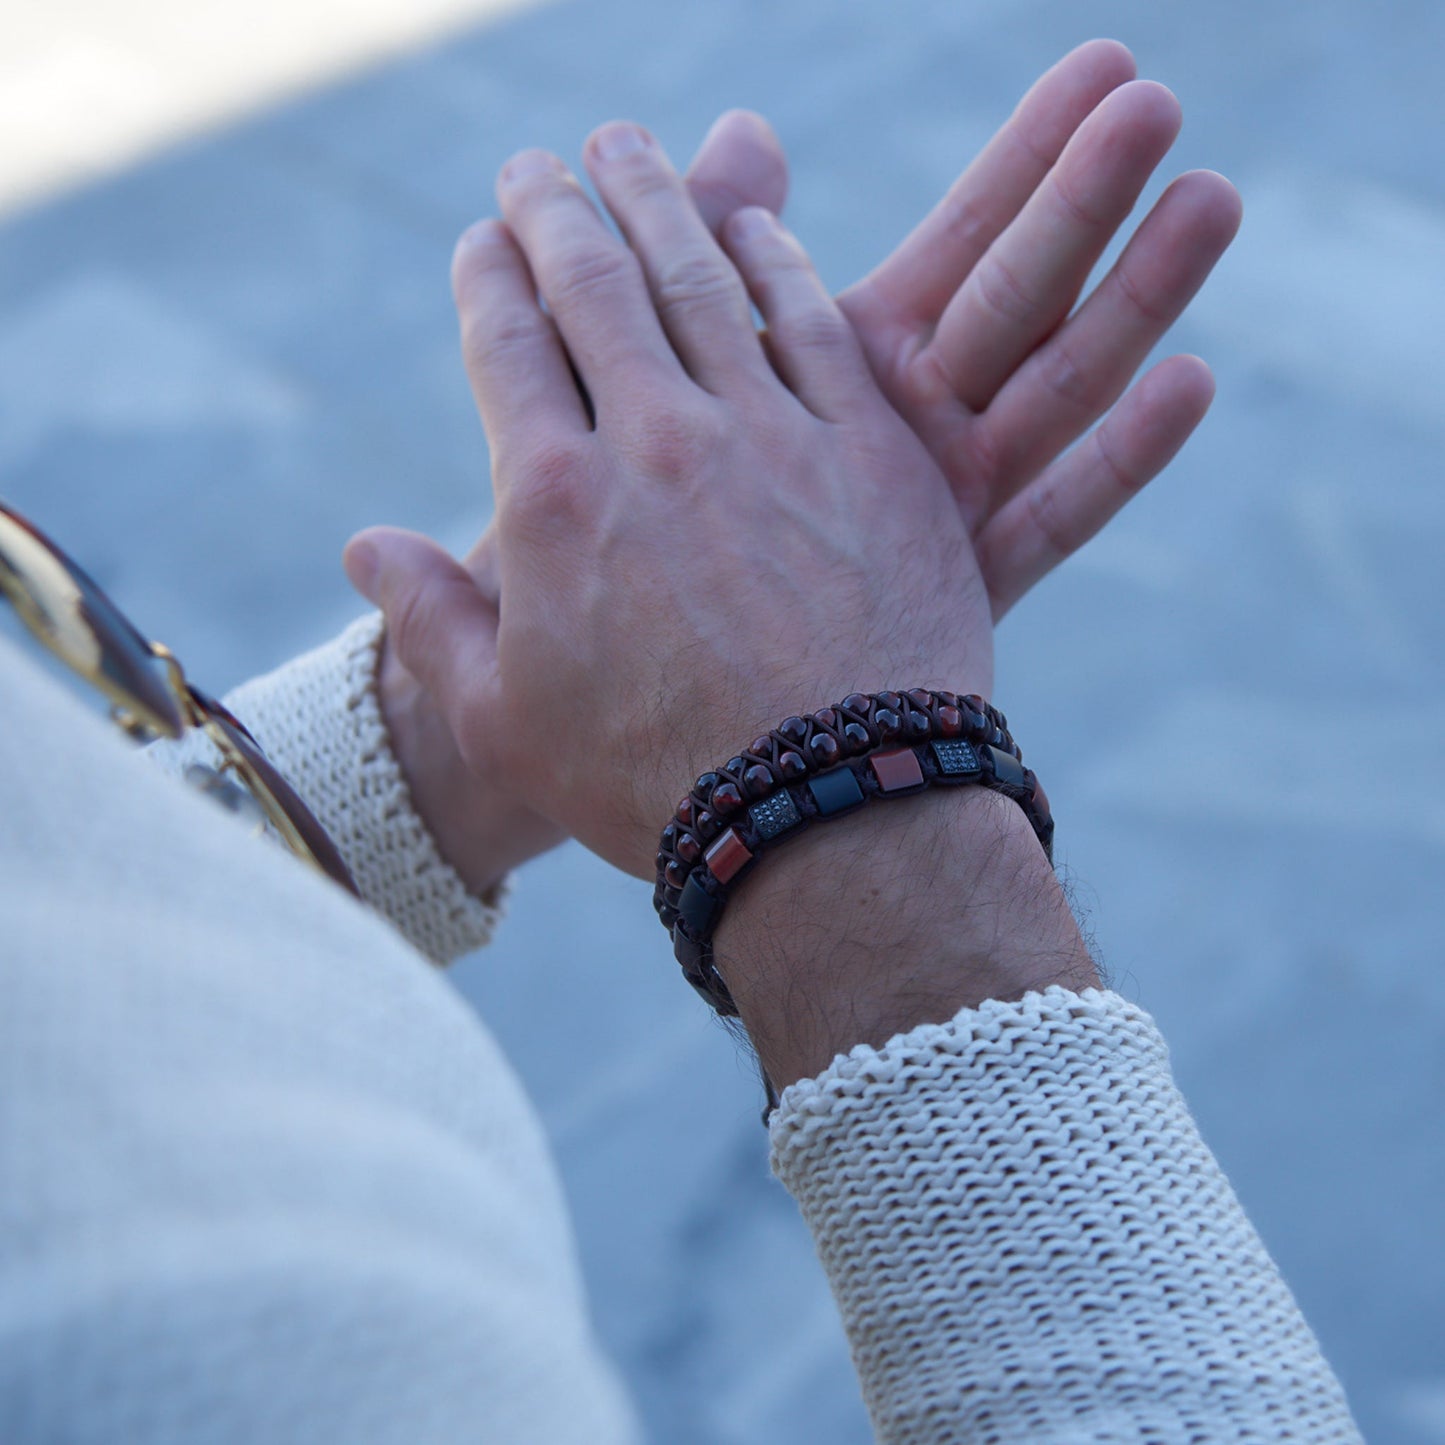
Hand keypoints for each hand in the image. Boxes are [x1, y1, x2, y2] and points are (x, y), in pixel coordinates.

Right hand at [349, 128, 990, 878]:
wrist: (831, 817)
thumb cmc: (654, 785)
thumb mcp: (505, 723)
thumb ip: (428, 622)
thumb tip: (359, 548)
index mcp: (554, 501)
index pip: (504, 340)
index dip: (487, 275)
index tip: (482, 240)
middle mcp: (656, 441)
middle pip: (592, 280)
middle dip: (555, 206)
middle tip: (540, 164)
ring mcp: (770, 436)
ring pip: (700, 275)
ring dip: (658, 198)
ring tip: (630, 148)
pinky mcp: (871, 451)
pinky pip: (815, 322)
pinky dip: (777, 258)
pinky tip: (756, 222)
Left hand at [693, 40, 1241, 615]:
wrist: (696, 682)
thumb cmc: (664, 512)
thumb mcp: (685, 362)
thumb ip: (709, 251)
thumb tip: (746, 127)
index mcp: (860, 354)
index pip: (965, 238)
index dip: (1030, 154)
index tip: (1108, 63)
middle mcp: (919, 421)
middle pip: (1020, 294)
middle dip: (1083, 196)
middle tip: (1154, 100)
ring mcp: (948, 504)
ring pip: (1056, 391)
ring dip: (1134, 299)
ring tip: (1211, 197)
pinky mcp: (965, 588)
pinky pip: (1047, 523)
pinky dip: (1117, 462)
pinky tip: (1188, 382)